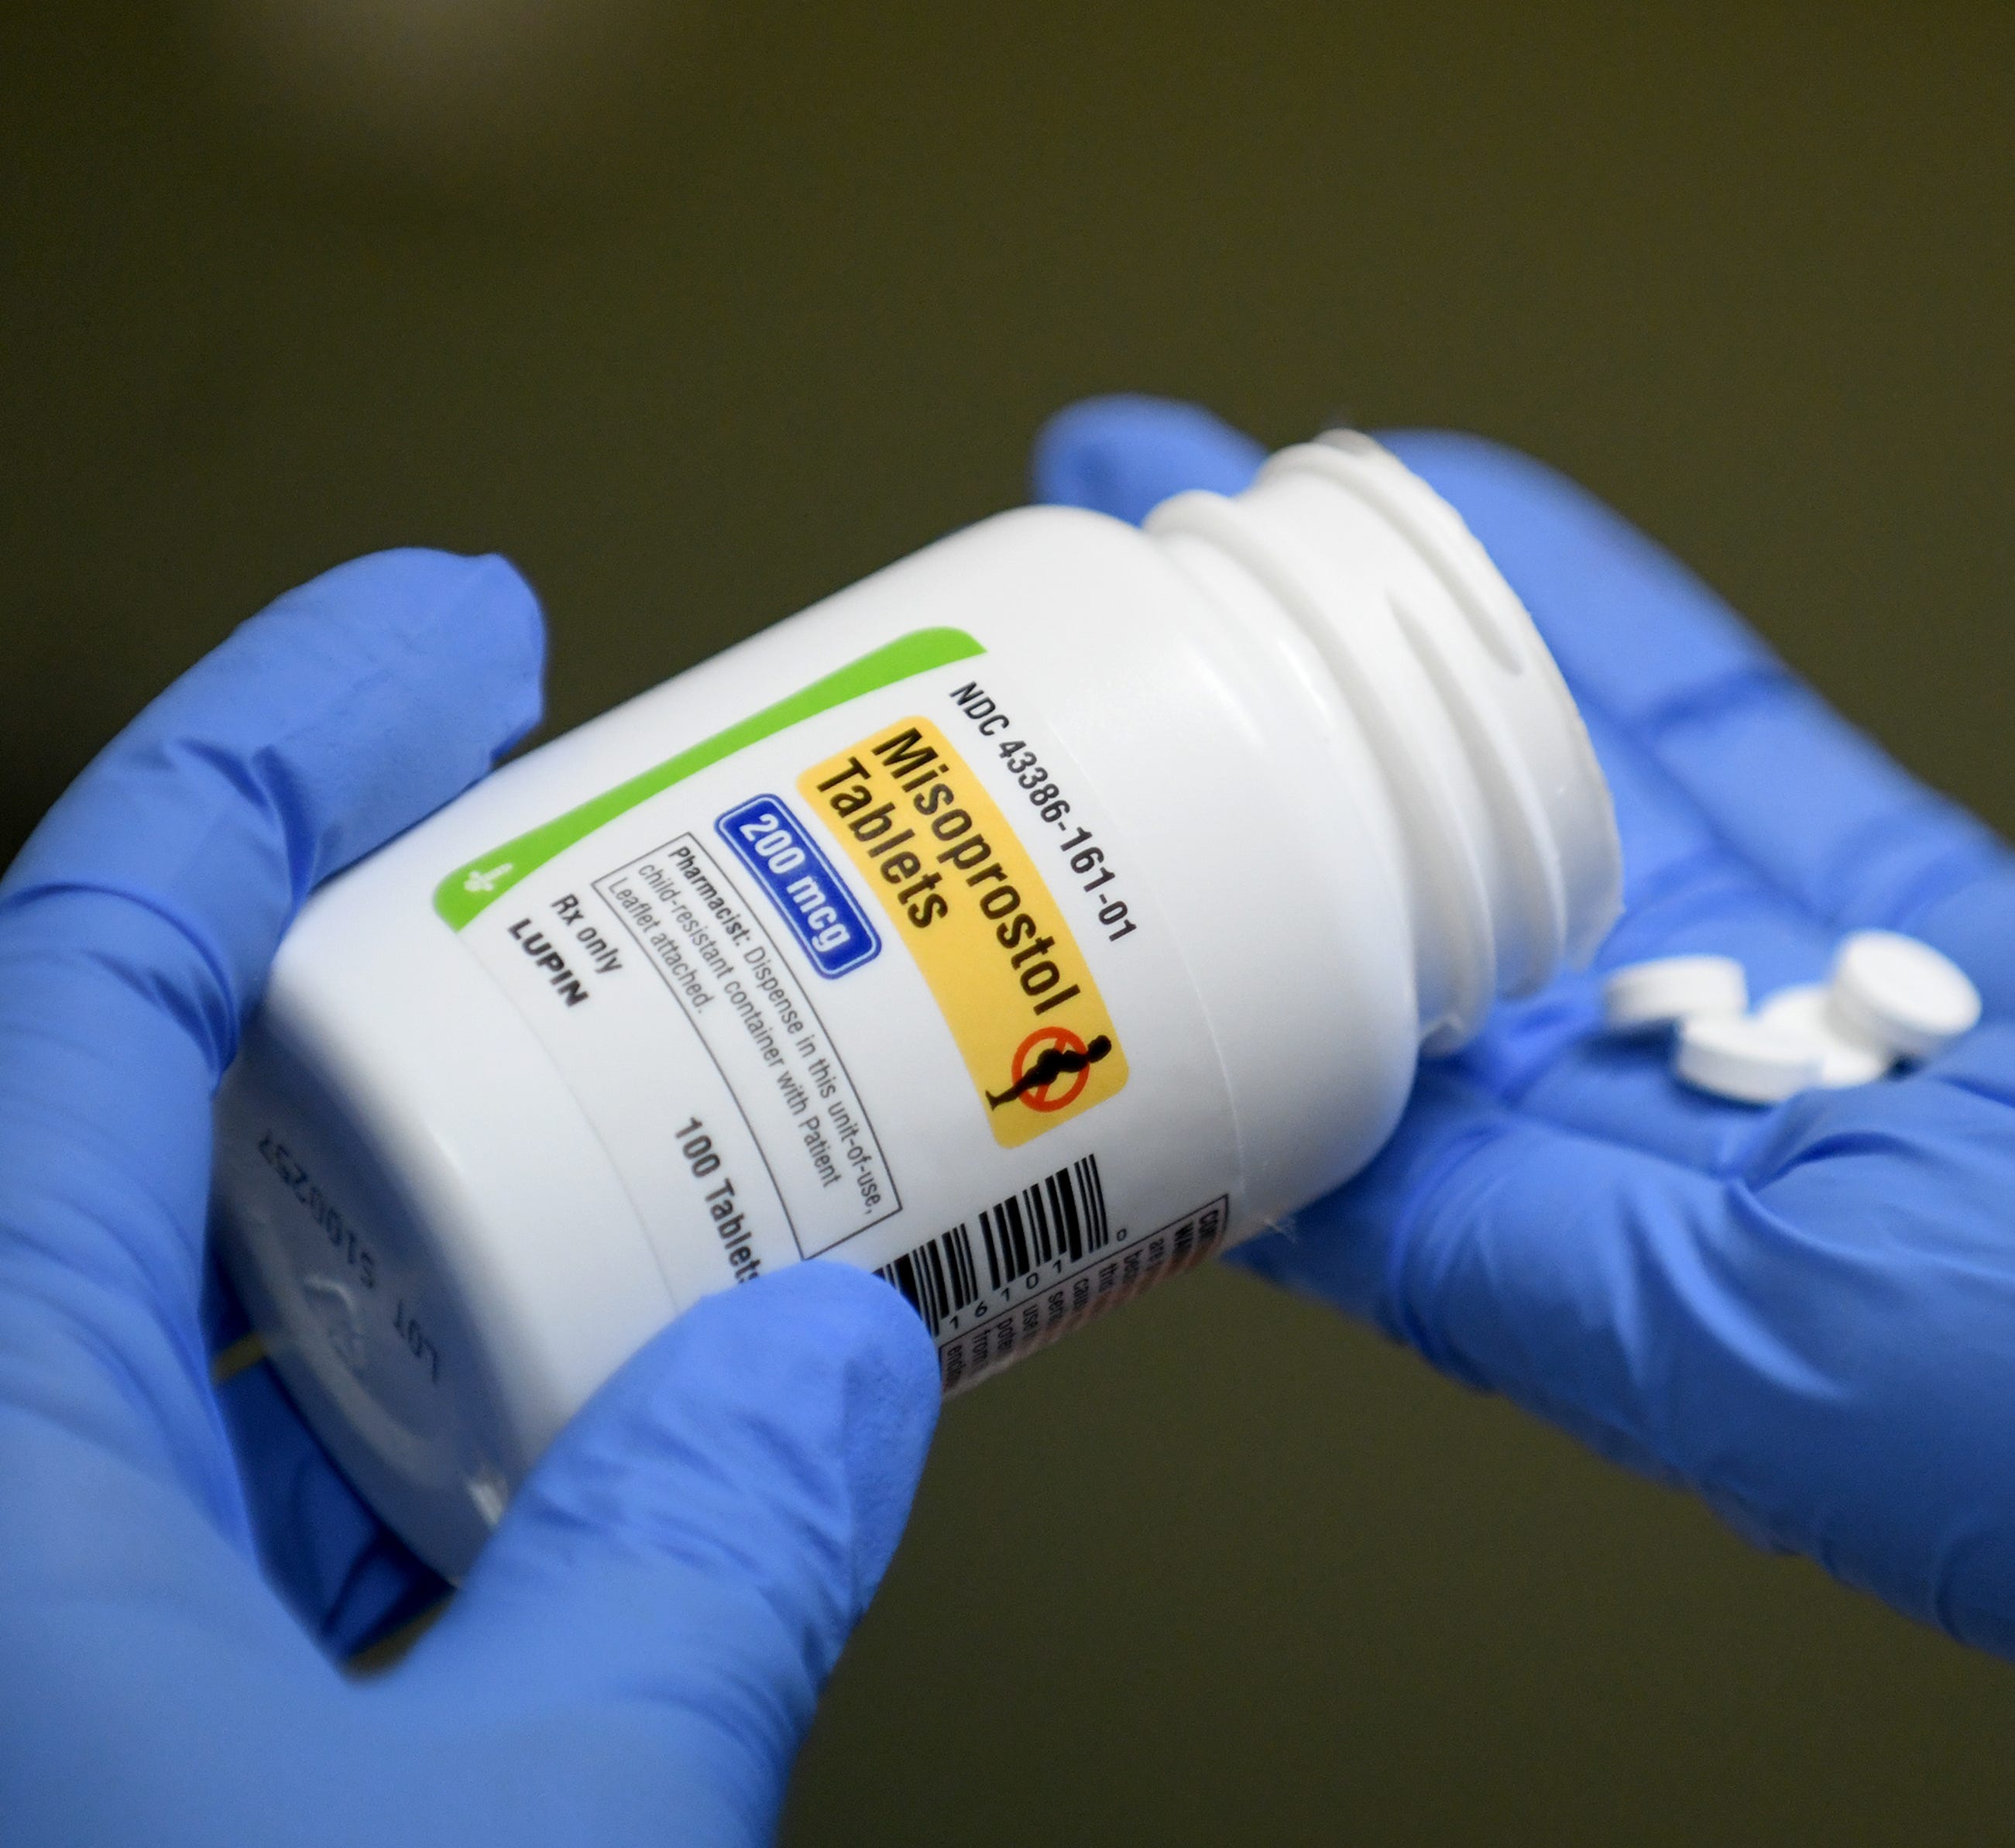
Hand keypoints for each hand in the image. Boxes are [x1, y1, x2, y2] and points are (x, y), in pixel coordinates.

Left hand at [0, 553, 936, 1843]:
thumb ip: (689, 1579)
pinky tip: (599, 1427)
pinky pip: (285, 1506)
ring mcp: (43, 1630)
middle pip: (182, 1113)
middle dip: (418, 966)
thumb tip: (841, 1361)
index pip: (98, 959)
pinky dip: (453, 1434)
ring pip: (247, 1321)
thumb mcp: (510, 1845)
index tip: (458, 633)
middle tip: (623, 872)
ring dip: (464, 1214)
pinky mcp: (115, 1744)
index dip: (284, 744)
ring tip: (665, 1127)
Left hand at [1037, 397, 2014, 1769]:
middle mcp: (1644, 1124)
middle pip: (1398, 881)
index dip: (1167, 902)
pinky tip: (1470, 527)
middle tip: (1107, 582)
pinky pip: (1724, 744)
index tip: (1046, 777)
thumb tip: (1259, 1182)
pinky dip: (1600, 627)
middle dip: (1242, 729)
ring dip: (1384, 646)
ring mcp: (1773, 1000)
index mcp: (1567, 1246)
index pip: (1306, 1045)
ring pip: (1540, 781)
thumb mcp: (1742, 1361)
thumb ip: (1499, 1261)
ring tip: (1237, 514)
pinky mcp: (1914, 916)